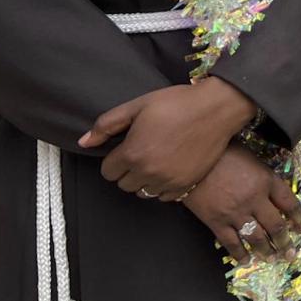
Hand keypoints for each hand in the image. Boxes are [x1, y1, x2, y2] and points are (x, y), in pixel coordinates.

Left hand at [78, 78, 257, 200]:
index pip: (107, 172)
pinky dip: (163, 186)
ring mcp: (168, 181)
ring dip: (144, 180)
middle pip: (123, 184)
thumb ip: (107, 124)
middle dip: (128, 170)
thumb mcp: (138, 105)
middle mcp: (148, 172)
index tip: (127, 147)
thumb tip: (84, 142)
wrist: (217, 109)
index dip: (115, 158)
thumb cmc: (177, 103)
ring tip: (156, 160)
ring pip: (142, 192)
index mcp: (133, 153)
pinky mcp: (186, 185)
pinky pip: (163, 197)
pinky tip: (170, 168)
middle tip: (143, 151)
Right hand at [183, 144, 300, 262]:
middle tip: (290, 253)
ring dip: (267, 251)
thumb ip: (263, 176)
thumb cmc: (222, 153)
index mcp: (266, 180)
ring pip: (257, 238)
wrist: (190, 160)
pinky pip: (232, 243)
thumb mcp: (250, 158)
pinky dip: (240, 254)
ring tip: (273, 259)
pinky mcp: (217, 222)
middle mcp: (255, 199)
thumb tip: (273, 193)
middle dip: (285, 242)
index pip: (289, 202)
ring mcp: (236, 213)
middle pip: (276, 225)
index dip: (298, 217)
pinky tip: (246, 260)